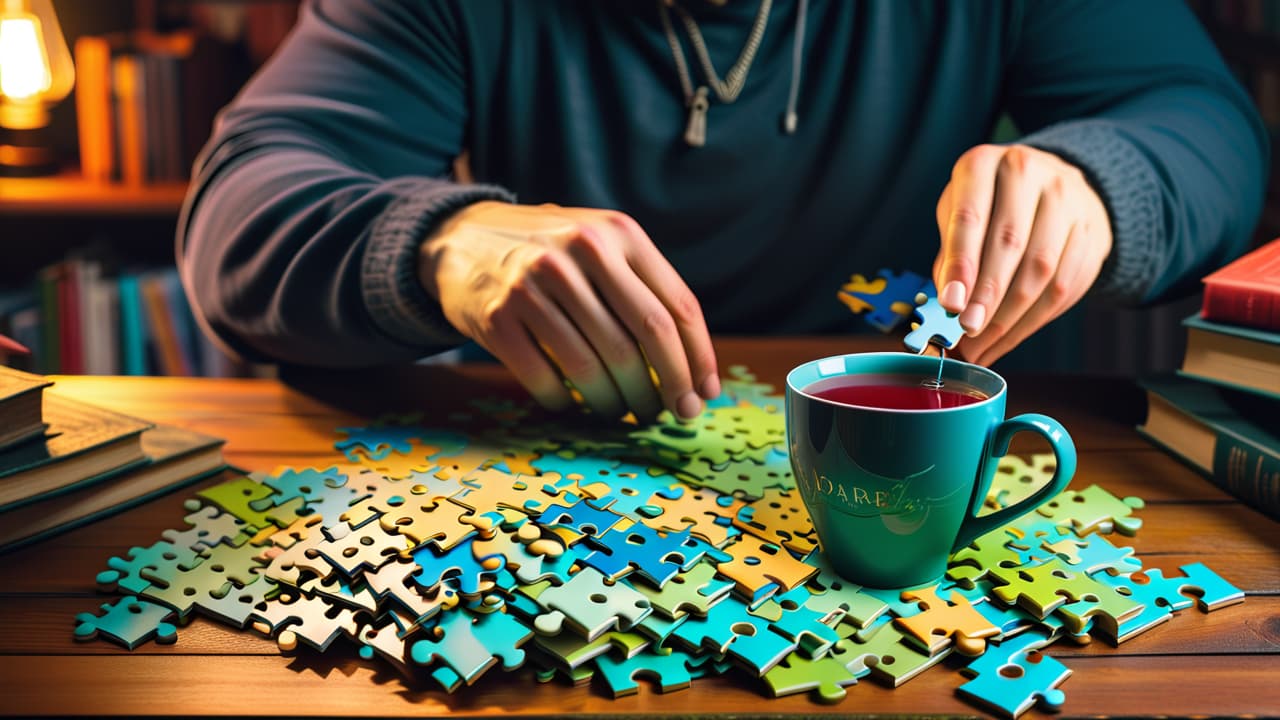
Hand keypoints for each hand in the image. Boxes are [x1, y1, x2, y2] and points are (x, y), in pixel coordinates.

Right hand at [418, 201, 719, 421]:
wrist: (462, 239)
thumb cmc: (550, 254)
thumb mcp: (601, 245)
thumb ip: (643, 288)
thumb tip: (692, 368)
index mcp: (619, 234)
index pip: (677, 307)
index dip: (698, 359)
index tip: (704, 394)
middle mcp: (580, 251)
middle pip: (645, 337)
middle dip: (668, 386)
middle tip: (670, 414)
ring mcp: (534, 284)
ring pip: (597, 365)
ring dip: (618, 402)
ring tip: (623, 412)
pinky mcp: (497, 317)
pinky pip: (546, 379)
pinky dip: (567, 403)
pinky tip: (573, 405)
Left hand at [932, 144, 1112, 364]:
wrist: (1052, 183)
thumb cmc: (989, 203)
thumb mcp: (958, 211)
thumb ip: (950, 253)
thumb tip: (946, 306)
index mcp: (984, 164)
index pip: (971, 216)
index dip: (961, 264)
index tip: (950, 304)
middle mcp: (1029, 173)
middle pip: (1010, 243)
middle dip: (987, 294)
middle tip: (968, 330)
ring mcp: (1068, 199)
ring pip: (1042, 268)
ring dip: (1010, 314)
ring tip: (983, 343)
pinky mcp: (1091, 231)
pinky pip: (1065, 284)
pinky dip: (1034, 319)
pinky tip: (1010, 337)